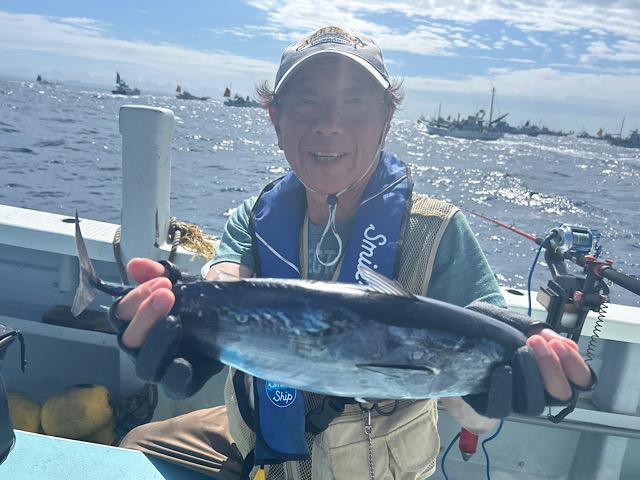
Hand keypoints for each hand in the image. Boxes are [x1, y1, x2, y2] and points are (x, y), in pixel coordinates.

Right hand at [111, 258, 223, 398]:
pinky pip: (172, 386)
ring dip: (157, 340)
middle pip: (128, 339)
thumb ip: (160, 275)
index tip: (163, 282)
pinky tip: (183, 363)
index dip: (136, 298)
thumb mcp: (182, 284)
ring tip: (175, 320)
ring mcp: (159, 369)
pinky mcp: (180, 386)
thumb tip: (135, 265)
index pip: (119, 314)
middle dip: (145, 315)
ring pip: (144, 366)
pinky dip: (175, 375)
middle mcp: (141, 349)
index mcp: (135, 324)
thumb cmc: (196, 305)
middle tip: (168, 294)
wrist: (228, 323)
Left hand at [462, 303, 595, 418]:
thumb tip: (568, 345)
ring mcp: (517, 402)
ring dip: (531, 376)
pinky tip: (502, 369)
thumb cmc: (494, 333)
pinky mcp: (493, 407)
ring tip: (521, 350)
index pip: (581, 380)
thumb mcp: (516, 323)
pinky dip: (504, 388)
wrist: (459, 345)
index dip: (576, 366)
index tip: (561, 345)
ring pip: (535, 404)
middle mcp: (540, 392)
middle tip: (538, 342)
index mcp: (554, 373)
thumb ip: (540, 331)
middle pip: (562, 394)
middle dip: (553, 367)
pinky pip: (503, 406)